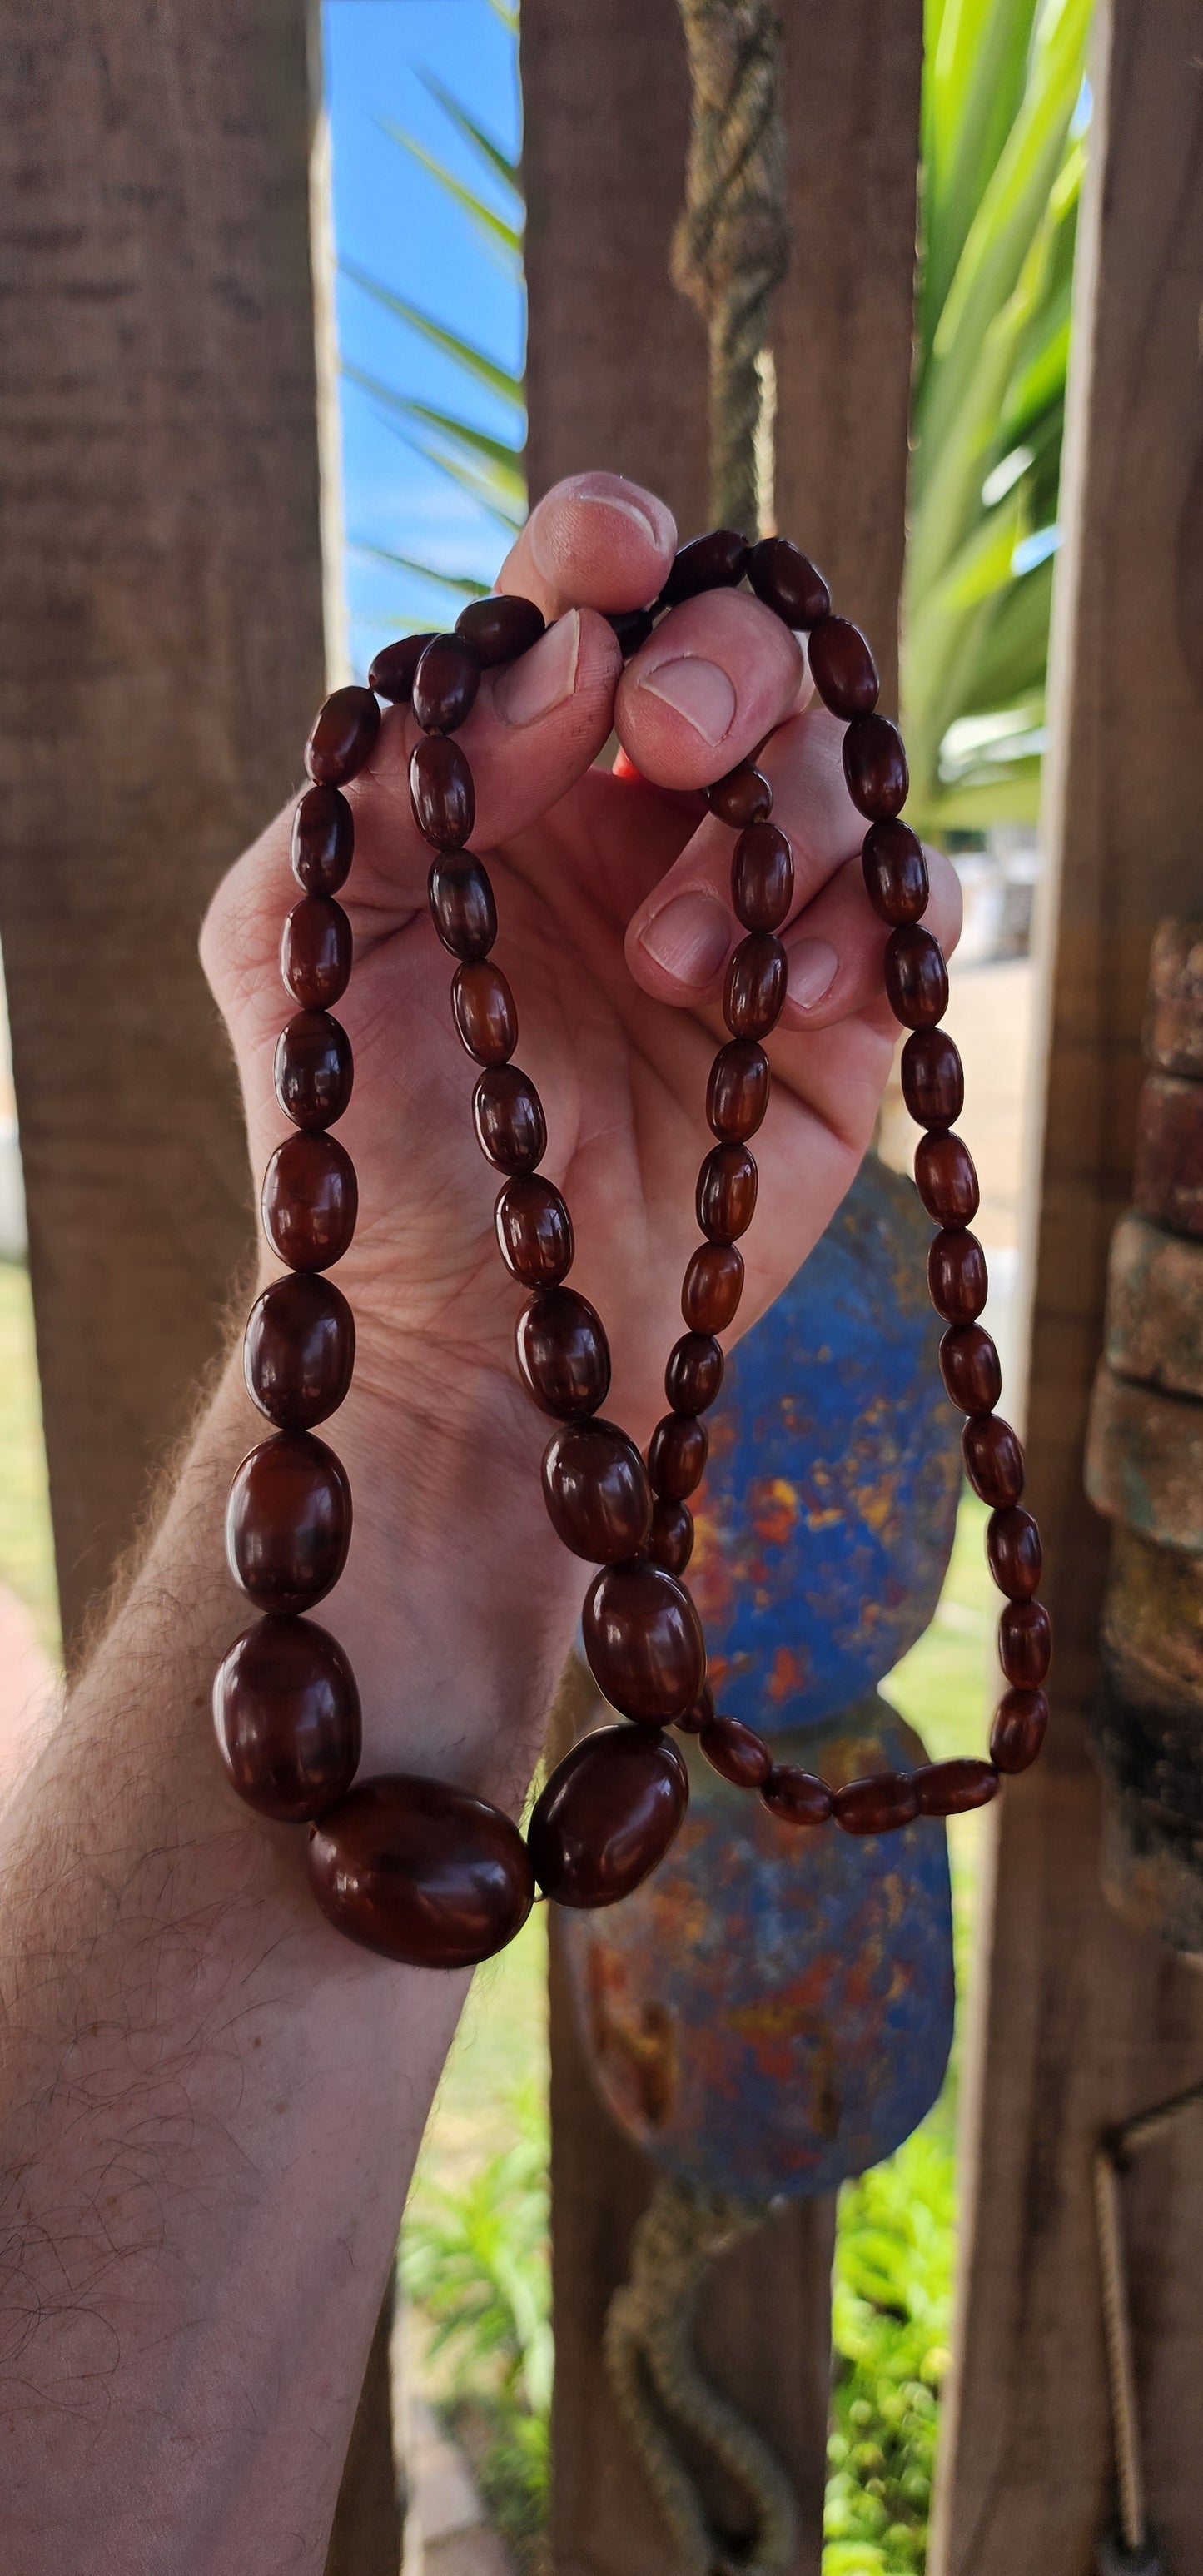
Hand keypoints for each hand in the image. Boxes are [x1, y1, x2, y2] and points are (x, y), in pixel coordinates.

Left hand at [201, 472, 959, 1788]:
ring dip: (768, 835)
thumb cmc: (364, 1139)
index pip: (587, 608)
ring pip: (836, 768)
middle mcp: (643, 822)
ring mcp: (750, 913)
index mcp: (517, 775)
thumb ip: (401, 769)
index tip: (611, 554)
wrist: (466, 1338)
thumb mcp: (300, 928)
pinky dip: (861, 924)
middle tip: (669, 737)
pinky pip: (911, 906)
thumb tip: (573, 657)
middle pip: (743, 652)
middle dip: (719, 664)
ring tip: (671, 967)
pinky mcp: (839, 1018)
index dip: (609, 546)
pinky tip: (769, 1004)